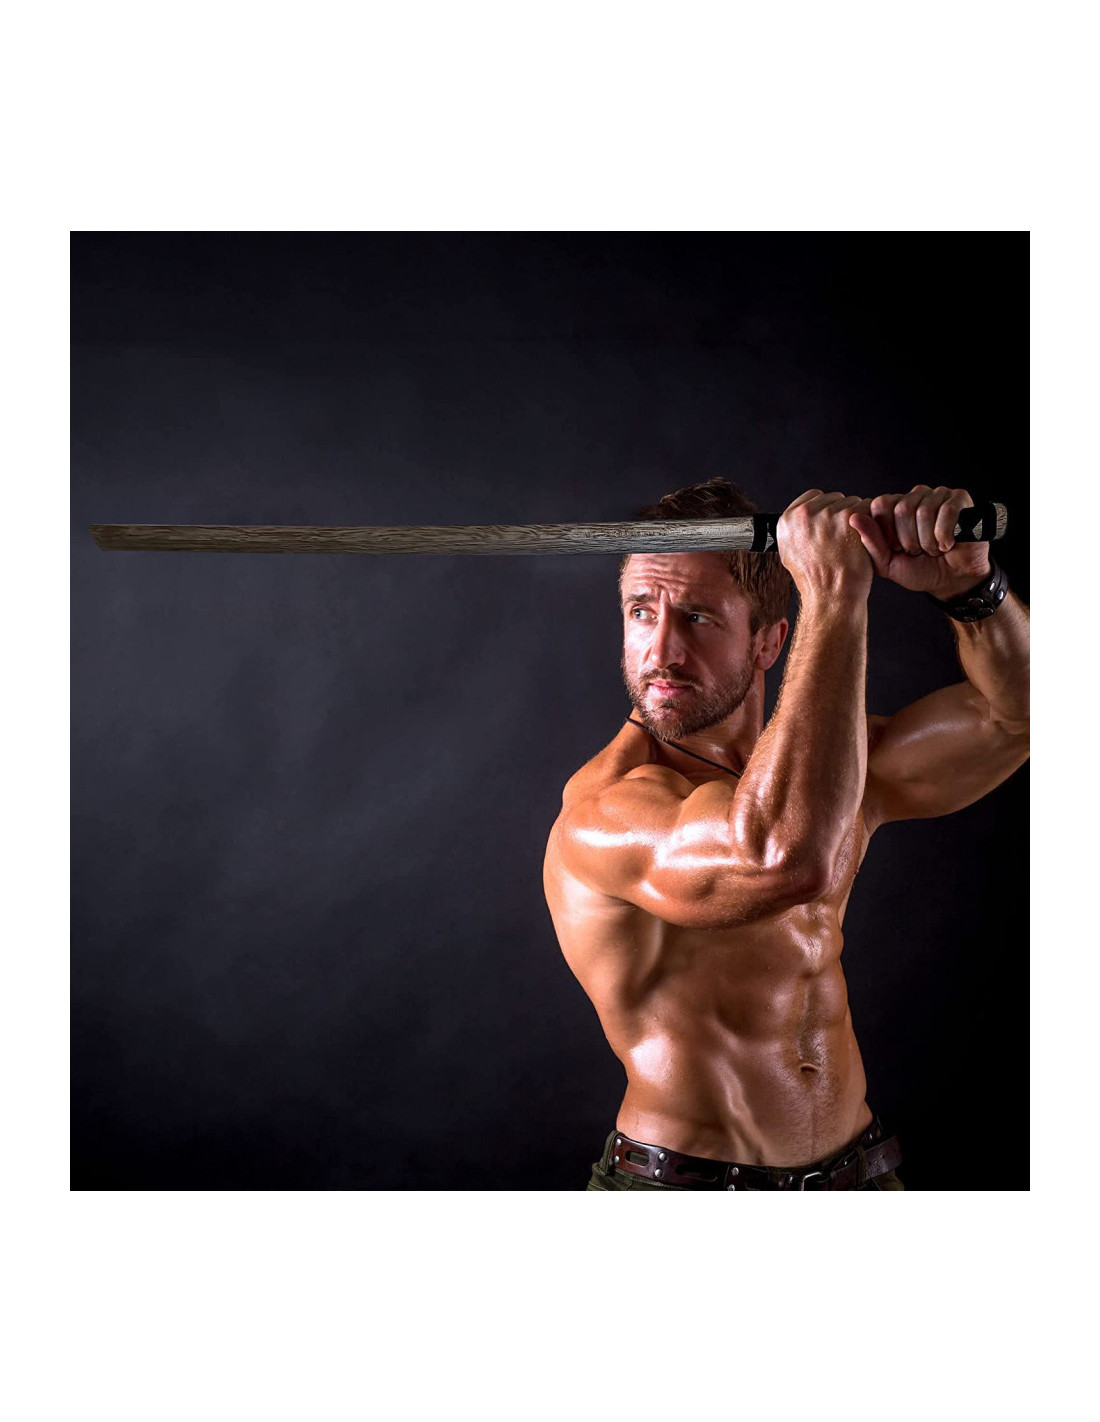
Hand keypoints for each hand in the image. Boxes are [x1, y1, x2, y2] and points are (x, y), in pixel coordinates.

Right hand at [777, 490, 874, 602]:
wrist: (831, 596)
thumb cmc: (816, 581)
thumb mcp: (790, 554)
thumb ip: (796, 530)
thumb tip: (802, 518)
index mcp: (788, 520)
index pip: (813, 496)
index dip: (825, 510)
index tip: (831, 526)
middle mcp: (804, 514)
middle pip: (834, 498)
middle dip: (841, 514)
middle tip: (842, 539)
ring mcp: (826, 514)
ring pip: (852, 502)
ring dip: (858, 518)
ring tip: (852, 543)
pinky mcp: (848, 517)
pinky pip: (867, 508)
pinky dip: (871, 522)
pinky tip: (864, 540)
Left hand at [848, 486, 991, 597]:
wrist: (951, 580)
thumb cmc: (918, 570)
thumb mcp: (887, 563)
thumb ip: (870, 542)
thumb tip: (853, 517)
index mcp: (895, 507)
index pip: (881, 504)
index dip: (887, 531)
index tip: (896, 549)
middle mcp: (916, 496)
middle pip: (902, 508)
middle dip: (908, 539)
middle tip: (917, 551)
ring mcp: (938, 495)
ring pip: (924, 512)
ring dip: (928, 541)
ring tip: (933, 549)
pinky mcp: (960, 499)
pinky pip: (947, 511)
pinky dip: (944, 535)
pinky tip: (948, 544)